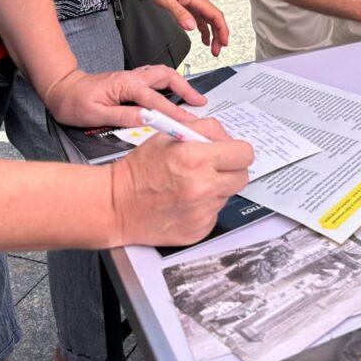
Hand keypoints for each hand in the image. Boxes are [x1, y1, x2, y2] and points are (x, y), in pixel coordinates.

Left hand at [43, 65, 205, 128]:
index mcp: (125, 85)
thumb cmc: (74, 102)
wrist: (61, 89)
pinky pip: (154, 77)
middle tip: (200, 102)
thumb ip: (124, 116)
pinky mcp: (130, 81)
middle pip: (166, 76)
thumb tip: (146, 119)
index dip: (174, 111)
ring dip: (179, 82)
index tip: (187, 121)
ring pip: (162, 73)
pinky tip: (172, 90)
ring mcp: (131, 77)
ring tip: (192, 96)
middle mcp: (131, 78)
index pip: (156, 100)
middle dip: (186, 88)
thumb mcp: (96, 114)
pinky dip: (169, 81)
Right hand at [110, 117, 253, 246]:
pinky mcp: (199, 230)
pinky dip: (204, 207)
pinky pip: (214, 213)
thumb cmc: (139, 169)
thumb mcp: (168, 135)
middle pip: (242, 177)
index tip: (230, 153)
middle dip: (231, 170)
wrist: (116, 205)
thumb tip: (227, 139)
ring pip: (227, 195)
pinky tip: (185, 202)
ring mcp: (202, 212)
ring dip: (215, 188)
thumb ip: (203, 130)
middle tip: (213, 168)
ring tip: (190, 185)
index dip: (237, 151)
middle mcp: (203, 187)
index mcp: (196, 158)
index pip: (244, 154)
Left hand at [143, 0, 228, 55]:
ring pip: (209, 20)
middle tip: (217, 50)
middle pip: (216, 20)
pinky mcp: (188, 4)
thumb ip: (179, 13)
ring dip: (213, 34)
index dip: (222, 31)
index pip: (216, 16)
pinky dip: (204, 29)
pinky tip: (203, 37)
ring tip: (213, 48)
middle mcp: (198, 0)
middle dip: (219, 36)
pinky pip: (201, 19)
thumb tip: (191, 26)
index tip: (224, 42)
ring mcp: (194, 2)